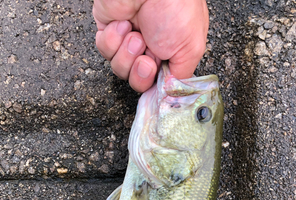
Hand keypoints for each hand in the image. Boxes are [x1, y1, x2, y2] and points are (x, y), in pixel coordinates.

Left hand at [93, 0, 208, 91]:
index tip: (156, 78)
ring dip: (127, 54)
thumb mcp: (191, 48)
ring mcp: (128, 38)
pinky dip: (112, 40)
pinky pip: (104, 50)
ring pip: (119, 68)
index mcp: (172, 51)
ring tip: (135, 34)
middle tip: (146, 57)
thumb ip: (181, 76)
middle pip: (137, 80)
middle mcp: (150, 46)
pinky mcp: (108, 29)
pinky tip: (122, 24)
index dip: (155, 84)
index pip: (158, 82)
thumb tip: (170, 93)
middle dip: (140, 72)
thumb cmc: (176, 5)